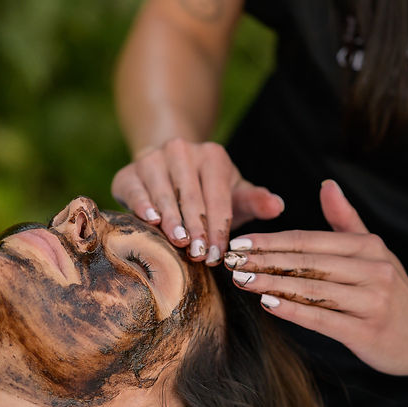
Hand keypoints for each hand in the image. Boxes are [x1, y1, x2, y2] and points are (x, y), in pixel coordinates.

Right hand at [111, 138, 283, 263]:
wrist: (167, 169)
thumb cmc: (208, 190)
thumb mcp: (233, 193)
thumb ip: (256, 201)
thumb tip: (278, 207)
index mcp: (212, 156)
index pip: (218, 197)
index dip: (219, 228)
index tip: (218, 255)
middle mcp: (181, 150)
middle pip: (192, 196)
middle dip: (198, 228)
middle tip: (200, 256)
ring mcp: (153, 159)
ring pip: (164, 193)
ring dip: (173, 220)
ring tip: (180, 242)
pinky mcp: (129, 172)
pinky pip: (136, 190)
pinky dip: (144, 205)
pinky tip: (151, 221)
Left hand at [224, 180, 407, 375]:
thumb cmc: (393, 290)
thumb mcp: (374, 250)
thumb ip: (346, 220)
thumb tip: (326, 184)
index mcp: (368, 246)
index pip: (309, 240)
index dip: (271, 241)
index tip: (239, 243)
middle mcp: (372, 270)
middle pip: (307, 262)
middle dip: (264, 260)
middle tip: (228, 261)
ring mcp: (373, 301)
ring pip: (312, 288)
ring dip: (272, 283)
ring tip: (241, 281)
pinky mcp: (369, 331)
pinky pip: (324, 319)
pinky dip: (295, 311)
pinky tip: (270, 305)